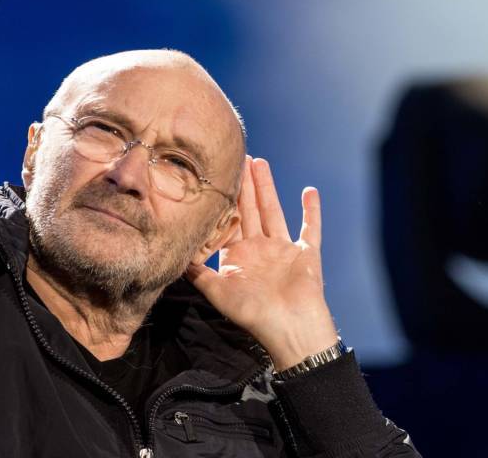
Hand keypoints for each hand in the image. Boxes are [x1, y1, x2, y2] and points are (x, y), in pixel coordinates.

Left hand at [185, 155, 338, 370]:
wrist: (288, 329)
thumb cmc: (252, 314)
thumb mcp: (217, 292)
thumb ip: (198, 272)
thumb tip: (176, 255)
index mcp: (239, 256)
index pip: (229, 221)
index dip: (224, 201)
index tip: (216, 177)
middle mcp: (260, 249)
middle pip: (251, 210)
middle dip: (244, 185)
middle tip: (239, 158)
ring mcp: (284, 250)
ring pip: (274, 211)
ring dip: (268, 188)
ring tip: (260, 163)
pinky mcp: (307, 253)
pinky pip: (311, 228)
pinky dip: (311, 210)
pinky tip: (309, 191)